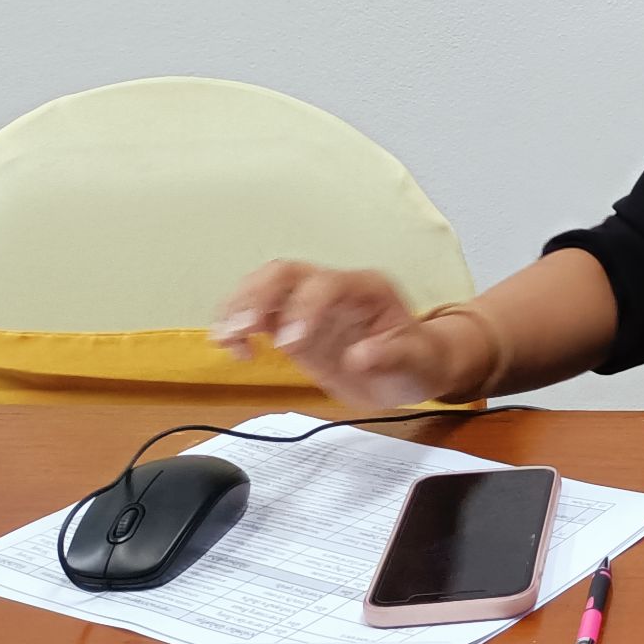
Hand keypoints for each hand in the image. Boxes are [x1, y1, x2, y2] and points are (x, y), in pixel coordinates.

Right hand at [211, 262, 464, 407]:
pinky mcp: (290, 323)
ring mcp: (307, 304)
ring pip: (263, 286)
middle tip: (242, 332)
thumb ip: (392, 357)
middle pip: (285, 273)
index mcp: (366, 289)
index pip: (327, 284)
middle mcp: (332, 288)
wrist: (409, 370)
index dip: (304, 309)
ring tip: (226, 340)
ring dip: (238, 308)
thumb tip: (361, 356)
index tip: (289, 346)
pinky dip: (237, 325)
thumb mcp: (416, 363)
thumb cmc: (417, 360)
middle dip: (257, 298)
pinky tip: (232, 348)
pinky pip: (256, 314)